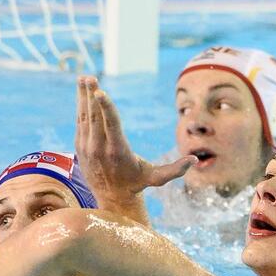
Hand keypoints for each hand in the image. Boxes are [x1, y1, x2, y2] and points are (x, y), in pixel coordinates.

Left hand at [75, 75, 194, 204]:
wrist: (111, 198)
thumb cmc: (137, 183)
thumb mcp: (156, 178)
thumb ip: (175, 170)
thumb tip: (195, 161)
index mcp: (117, 151)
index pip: (110, 125)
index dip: (105, 107)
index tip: (100, 92)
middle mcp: (99, 148)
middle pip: (94, 116)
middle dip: (91, 95)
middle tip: (90, 78)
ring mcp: (87, 147)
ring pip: (84, 117)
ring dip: (83, 96)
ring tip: (84, 78)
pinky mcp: (80, 146)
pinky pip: (80, 121)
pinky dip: (81, 105)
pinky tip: (81, 92)